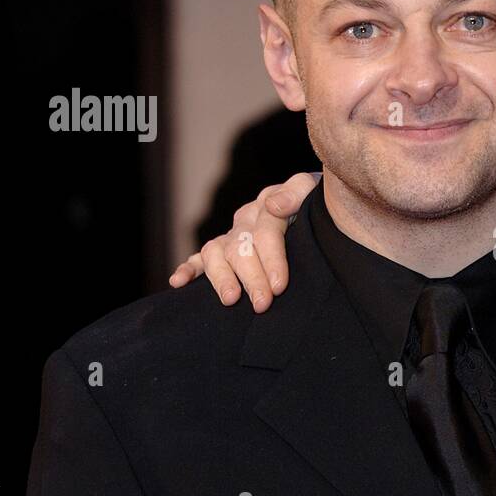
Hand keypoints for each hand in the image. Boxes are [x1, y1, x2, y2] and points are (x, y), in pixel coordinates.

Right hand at [169, 171, 318, 311]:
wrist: (314, 211)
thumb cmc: (316, 207)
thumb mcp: (312, 192)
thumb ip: (297, 192)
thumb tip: (272, 206)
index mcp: (266, 206)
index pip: (265, 231)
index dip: (272, 259)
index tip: (280, 285)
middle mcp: (244, 221)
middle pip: (240, 248)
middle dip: (251, 278)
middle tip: (262, 303)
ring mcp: (230, 236)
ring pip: (215, 254)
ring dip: (221, 277)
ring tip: (231, 299)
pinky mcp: (221, 251)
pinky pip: (199, 259)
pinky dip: (188, 269)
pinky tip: (178, 282)